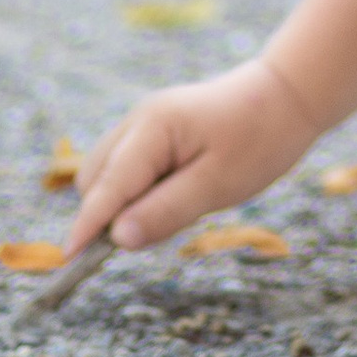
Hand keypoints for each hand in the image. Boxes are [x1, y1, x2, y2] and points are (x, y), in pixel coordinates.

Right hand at [63, 55, 317, 256]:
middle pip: (96, 179)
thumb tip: (117, 239)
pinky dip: (138, 190)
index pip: (107, 186)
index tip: (69, 260)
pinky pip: (129, 167)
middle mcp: (138, 121)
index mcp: (151, 129)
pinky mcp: (154, 131)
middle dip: (108, 214)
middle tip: (159, 231)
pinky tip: (178, 193)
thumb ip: (165, 211)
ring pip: (108, 173)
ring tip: (180, 206)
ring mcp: (144, 122)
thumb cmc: (258, 139)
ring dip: (124, 202)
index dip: (87, 225)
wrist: (286, 96)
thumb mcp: (218, 185)